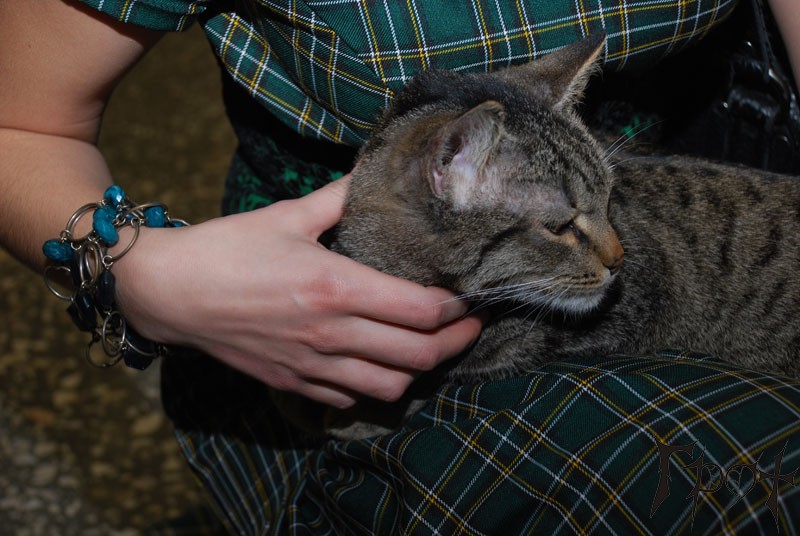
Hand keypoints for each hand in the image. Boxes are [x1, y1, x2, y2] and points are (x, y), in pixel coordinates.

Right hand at [113, 177, 482, 407]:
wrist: (168, 292)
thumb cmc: (227, 249)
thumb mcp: (287, 215)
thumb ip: (339, 197)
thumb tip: (372, 169)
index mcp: (336, 286)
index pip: (421, 310)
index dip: (457, 308)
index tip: (470, 296)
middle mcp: (331, 333)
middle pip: (418, 355)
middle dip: (456, 343)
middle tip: (470, 325)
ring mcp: (312, 364)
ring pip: (390, 387)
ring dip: (419, 370)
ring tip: (428, 347)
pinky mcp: (293, 382)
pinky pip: (350, 399)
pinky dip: (375, 387)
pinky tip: (378, 365)